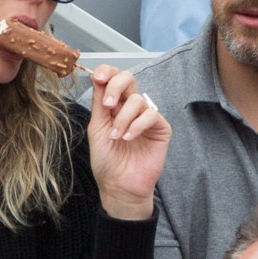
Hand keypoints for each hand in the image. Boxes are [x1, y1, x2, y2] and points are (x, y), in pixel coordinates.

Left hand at [87, 65, 170, 219]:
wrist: (119, 186)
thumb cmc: (107, 160)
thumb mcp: (97, 128)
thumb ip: (99, 103)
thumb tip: (97, 77)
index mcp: (114, 105)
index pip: (113, 78)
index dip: (107, 72)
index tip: (98, 77)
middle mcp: (131, 107)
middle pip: (128, 79)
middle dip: (116, 87)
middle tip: (108, 106)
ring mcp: (146, 117)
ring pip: (138, 99)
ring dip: (123, 118)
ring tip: (117, 137)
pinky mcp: (160, 129)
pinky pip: (151, 115)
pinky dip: (137, 125)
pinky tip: (128, 138)